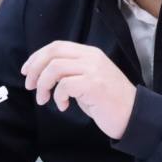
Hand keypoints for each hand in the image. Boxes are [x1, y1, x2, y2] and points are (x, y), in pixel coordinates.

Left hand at [22, 41, 136, 139]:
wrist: (134, 115)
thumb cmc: (109, 102)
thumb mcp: (89, 81)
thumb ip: (72, 73)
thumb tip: (46, 76)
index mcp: (89, 53)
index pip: (57, 46)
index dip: (37, 57)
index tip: (27, 72)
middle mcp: (91, 56)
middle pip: (53, 52)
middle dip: (36, 68)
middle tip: (31, 86)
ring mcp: (93, 69)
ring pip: (55, 67)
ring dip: (44, 85)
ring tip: (44, 100)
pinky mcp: (93, 84)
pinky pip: (64, 85)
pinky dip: (58, 97)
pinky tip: (64, 106)